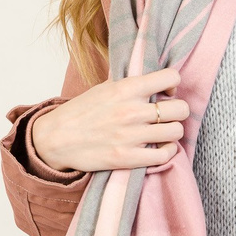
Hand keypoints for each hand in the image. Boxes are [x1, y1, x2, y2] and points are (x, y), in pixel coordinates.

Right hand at [31, 67, 187, 171]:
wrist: (55, 138)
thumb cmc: (80, 112)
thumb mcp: (105, 88)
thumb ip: (131, 85)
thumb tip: (155, 80)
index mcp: (126, 88)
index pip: (171, 77)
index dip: (173, 84)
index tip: (166, 92)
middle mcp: (132, 111)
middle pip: (181, 109)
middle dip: (177, 111)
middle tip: (167, 115)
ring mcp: (131, 136)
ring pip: (177, 131)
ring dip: (172, 132)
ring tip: (162, 132)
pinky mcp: (127, 158)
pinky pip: (165, 155)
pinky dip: (167, 152)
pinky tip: (159, 148)